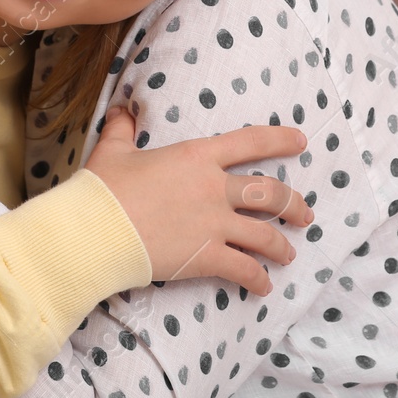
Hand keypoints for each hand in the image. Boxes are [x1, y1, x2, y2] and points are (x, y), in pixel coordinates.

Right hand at [84, 106, 313, 296]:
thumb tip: (121, 111)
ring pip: (265, 234)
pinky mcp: (207, 257)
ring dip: (281, 245)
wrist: (94, 230)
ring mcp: (214, 224)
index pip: (250, 142)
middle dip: (293, 204)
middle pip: (269, 193)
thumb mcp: (112, 151)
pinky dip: (258, 279)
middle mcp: (214, 188)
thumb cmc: (102, 189)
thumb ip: (122, 129)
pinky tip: (264, 286)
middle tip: (303, 214)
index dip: (279, 139)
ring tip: (289, 254)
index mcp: (196, 156)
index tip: (301, 141)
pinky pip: (244, 270)